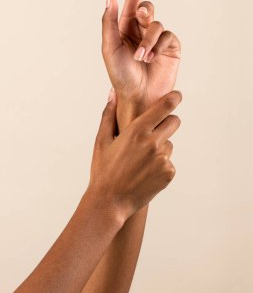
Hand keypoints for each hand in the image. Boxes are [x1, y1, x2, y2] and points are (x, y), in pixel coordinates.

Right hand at [87, 89, 181, 222]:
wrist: (110, 202)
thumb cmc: (103, 170)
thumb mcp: (102, 140)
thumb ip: (109, 114)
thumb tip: (113, 93)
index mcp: (137, 130)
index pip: (165, 106)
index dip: (174, 98)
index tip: (176, 95)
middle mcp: (153, 142)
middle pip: (174, 122)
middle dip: (167, 122)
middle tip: (154, 130)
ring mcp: (163, 159)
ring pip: (169, 143)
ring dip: (160, 146)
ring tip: (141, 160)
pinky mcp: (169, 173)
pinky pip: (168, 161)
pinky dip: (160, 164)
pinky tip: (145, 172)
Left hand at [102, 0, 180, 106]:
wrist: (138, 96)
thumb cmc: (121, 75)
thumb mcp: (110, 47)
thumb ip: (109, 22)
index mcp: (125, 28)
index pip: (132, 2)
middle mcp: (141, 31)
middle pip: (147, 7)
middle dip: (145, 10)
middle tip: (142, 16)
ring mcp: (157, 39)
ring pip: (156, 24)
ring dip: (148, 40)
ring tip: (141, 57)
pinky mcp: (170, 48)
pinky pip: (168, 36)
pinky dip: (158, 45)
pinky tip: (151, 58)